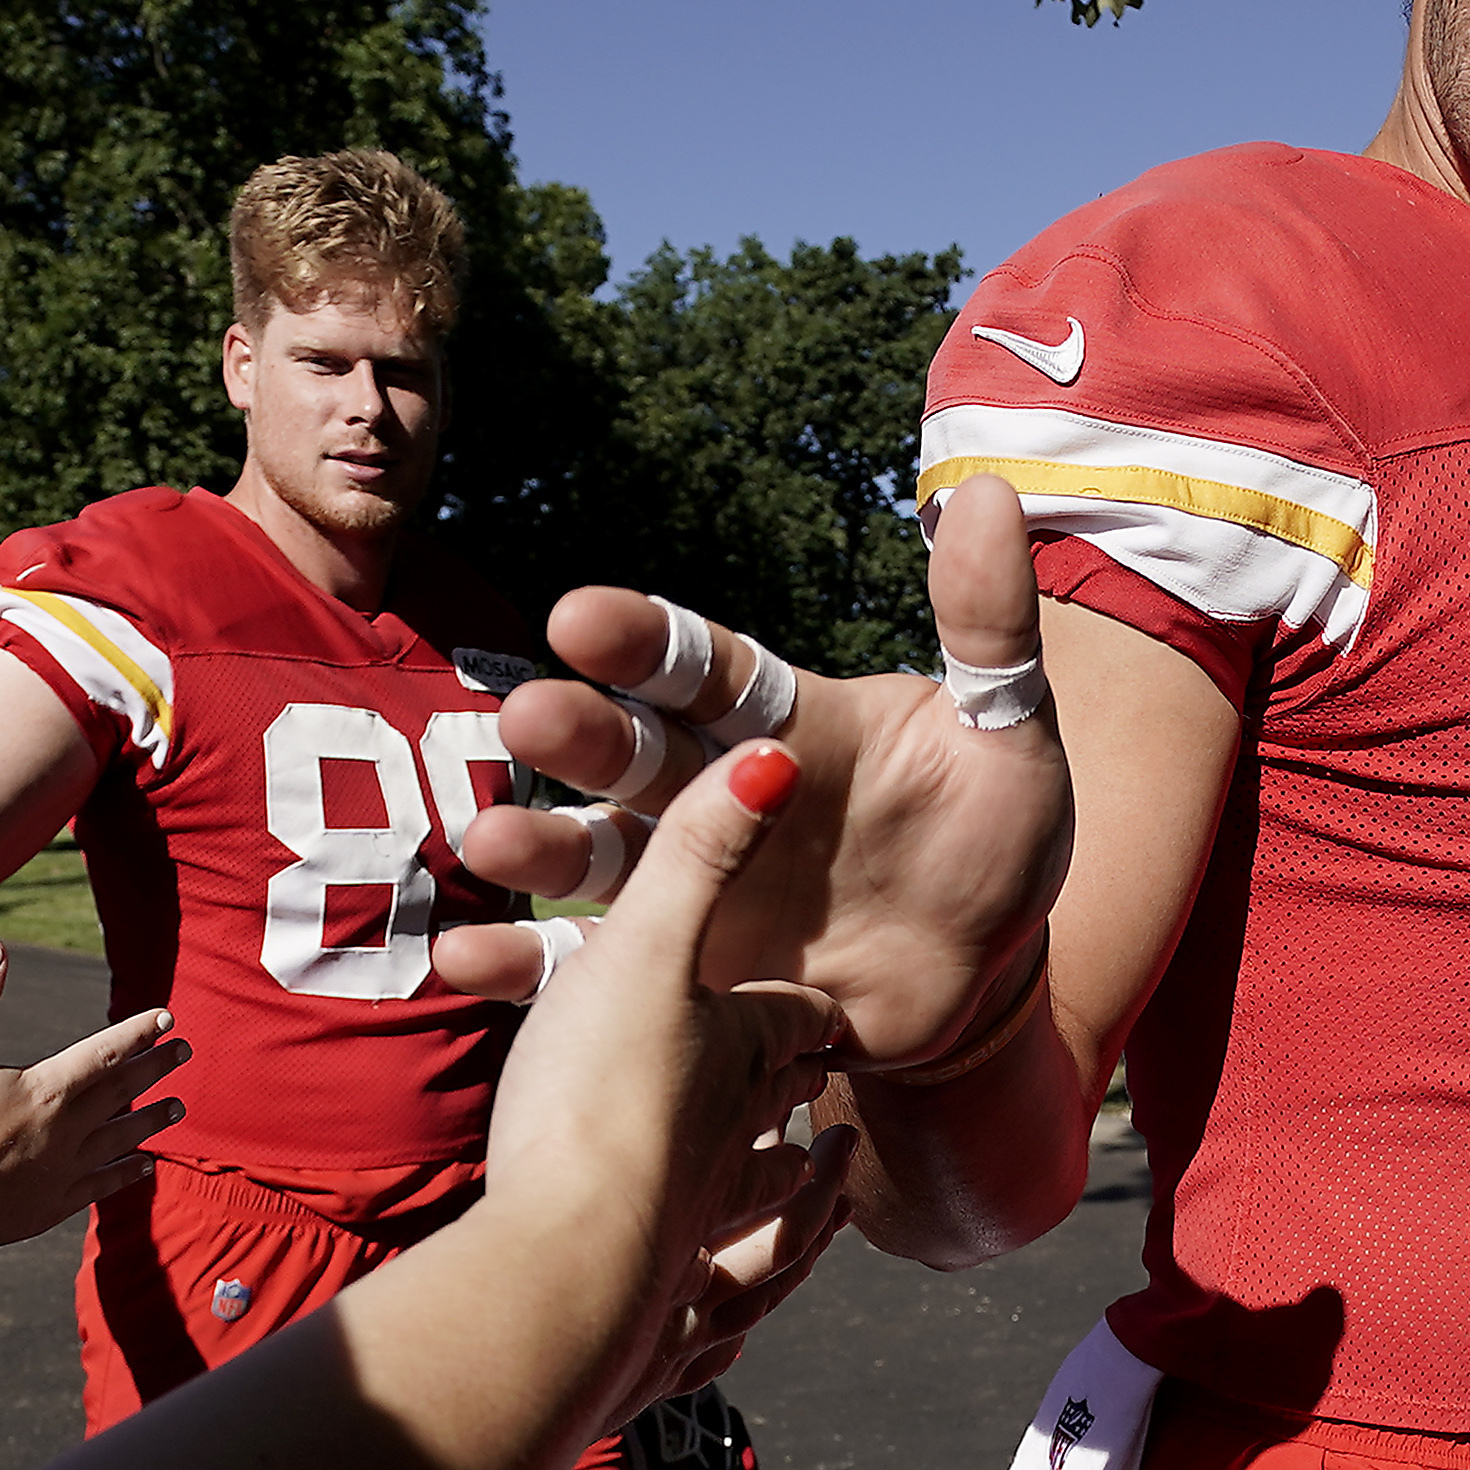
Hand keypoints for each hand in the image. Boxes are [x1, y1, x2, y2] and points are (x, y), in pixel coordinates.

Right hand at [0, 937, 188, 1256]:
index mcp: (46, 1088)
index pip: (105, 1053)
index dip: (137, 1032)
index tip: (167, 1017)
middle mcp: (65, 1128)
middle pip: (121, 1092)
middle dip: (155, 1067)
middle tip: (185, 1052)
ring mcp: (61, 1170)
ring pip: (120, 1139)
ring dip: (150, 1120)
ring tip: (179, 1108)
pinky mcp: (50, 1206)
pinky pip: (100, 1186)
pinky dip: (126, 1174)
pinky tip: (144, 1167)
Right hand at [430, 474, 1069, 1066]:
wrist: (991, 971)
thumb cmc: (996, 835)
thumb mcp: (1009, 734)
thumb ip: (987, 625)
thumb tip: (986, 495)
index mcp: (785, 724)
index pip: (702, 668)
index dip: (643, 641)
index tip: (579, 616)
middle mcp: (719, 797)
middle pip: (637, 755)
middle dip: (580, 733)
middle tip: (526, 714)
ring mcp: (693, 888)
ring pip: (602, 856)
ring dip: (540, 847)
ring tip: (487, 846)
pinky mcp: (685, 974)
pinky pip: (598, 969)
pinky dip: (527, 968)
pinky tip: (460, 963)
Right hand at [482, 739, 855, 1411]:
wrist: (566, 1271)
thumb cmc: (604, 1098)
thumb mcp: (648, 952)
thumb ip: (699, 853)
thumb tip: (776, 751)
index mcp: (749, 1061)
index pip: (802, 1022)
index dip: (808, 1010)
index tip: (820, 1006)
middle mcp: (747, 1150)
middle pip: (789, 1115)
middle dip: (797, 1097)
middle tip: (804, 1089)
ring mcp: (713, 1237)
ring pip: (771, 1218)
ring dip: (786, 1204)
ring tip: (792, 1190)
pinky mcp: (668, 1318)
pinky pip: (724, 1309)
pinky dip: (738, 1298)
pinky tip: (723, 1306)